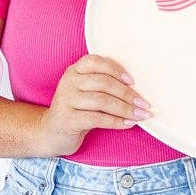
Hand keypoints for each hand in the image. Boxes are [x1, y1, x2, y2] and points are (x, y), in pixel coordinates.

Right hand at [34, 54, 150, 154]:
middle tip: (144, 104)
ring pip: (102, 101)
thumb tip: (137, 88)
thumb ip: (103, 84)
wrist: (51, 132)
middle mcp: (69, 82)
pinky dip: (116, 121)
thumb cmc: (76, 110)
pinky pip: (98, 118)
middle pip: (104, 83)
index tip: (133, 81)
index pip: (96, 62)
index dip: (116, 70)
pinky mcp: (68, 119)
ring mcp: (66, 100)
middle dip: (128, 94)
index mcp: (74, 70)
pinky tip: (128, 124)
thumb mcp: (85, 91)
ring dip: (126, 109)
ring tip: (141, 115)